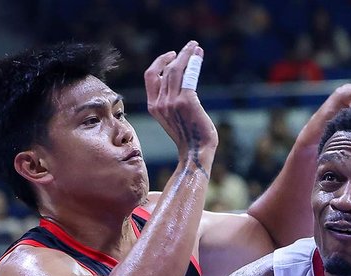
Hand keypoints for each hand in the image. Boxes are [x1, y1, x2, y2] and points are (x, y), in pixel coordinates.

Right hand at [145, 42, 216, 170]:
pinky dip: (194, 64)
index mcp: (154, 107)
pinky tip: (199, 57)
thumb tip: (181, 83)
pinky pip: (189, 76)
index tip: (172, 55)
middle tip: (190, 46)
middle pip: (165, 70)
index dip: (159, 63)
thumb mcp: (174, 118)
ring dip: (187, 55)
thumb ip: (172, 101)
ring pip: (176, 70)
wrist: (196, 153)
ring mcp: (172, 102)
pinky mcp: (186, 101)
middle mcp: (160, 103)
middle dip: (178, 55)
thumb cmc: (190, 137)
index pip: (150, 77)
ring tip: (196, 47)